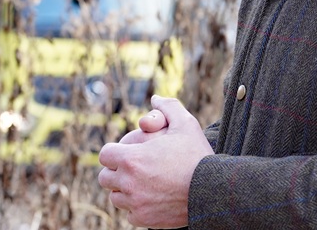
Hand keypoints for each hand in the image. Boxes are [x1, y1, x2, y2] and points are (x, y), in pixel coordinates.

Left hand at [98, 95, 212, 227]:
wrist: (211, 190)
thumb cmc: (197, 155)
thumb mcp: (185, 123)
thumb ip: (168, 107)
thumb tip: (156, 98)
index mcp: (131, 158)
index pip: (104, 155)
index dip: (115, 151)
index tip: (126, 152)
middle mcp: (128, 183)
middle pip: (104, 178)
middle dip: (116, 171)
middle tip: (133, 167)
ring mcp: (134, 203)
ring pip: (115, 197)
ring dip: (124, 189)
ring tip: (142, 182)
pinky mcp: (143, 220)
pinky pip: (129, 213)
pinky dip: (136, 207)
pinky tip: (151, 197)